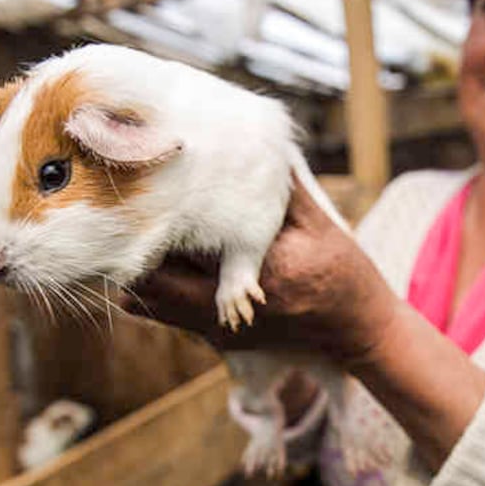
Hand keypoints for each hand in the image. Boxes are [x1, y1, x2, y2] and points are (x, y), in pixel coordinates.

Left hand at [120, 178, 398, 364]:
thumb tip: (262, 147)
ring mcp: (223, 329)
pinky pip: (169, 313)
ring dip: (139, 269)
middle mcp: (235, 306)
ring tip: (134, 234)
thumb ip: (284, 192)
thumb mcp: (321, 225)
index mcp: (262, 271)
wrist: (358, 331)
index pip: (192, 246)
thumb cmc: (344, 275)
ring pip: (154, 301)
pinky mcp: (220, 338)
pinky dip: (157, 288)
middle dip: (135, 245)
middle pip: (157, 280)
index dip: (161, 220)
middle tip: (127, 211)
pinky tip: (158, 260)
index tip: (148, 192)